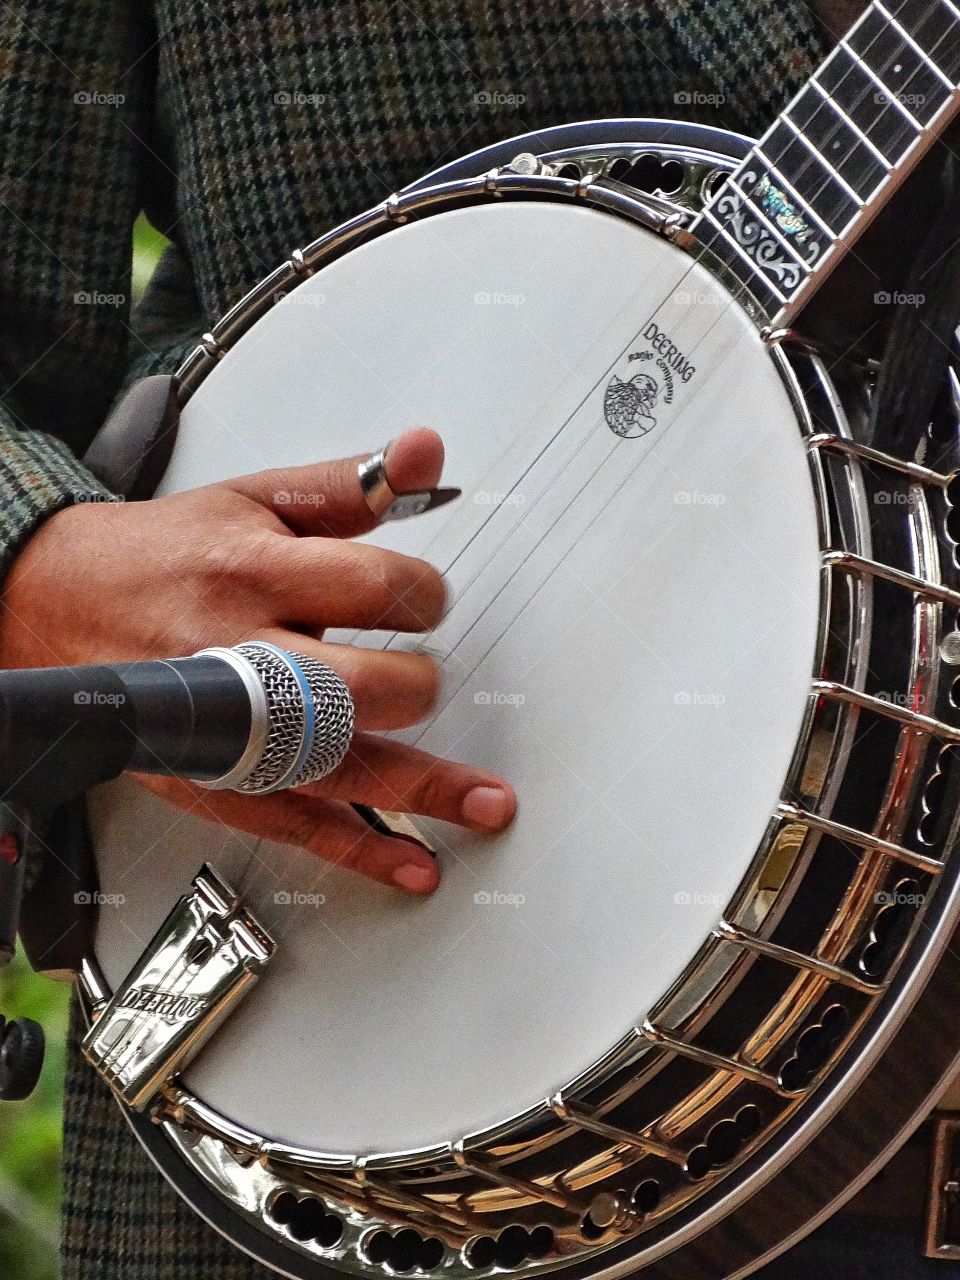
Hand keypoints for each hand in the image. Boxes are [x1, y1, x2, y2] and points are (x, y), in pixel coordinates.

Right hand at [0, 428, 515, 892]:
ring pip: (335, 768)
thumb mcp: (256, 499)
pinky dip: (358, 849)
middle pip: (355, 688)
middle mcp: (241, 653)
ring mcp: (228, 728)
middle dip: (415, 687)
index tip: (425, 600)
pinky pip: (295, 823)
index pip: (372, 586)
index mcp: (255, 572)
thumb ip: (351, 484)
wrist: (59, 603)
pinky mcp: (216, 780)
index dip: (422, 593)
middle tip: (425, 679)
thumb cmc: (167, 553)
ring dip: (421, 790)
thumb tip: (428, 451)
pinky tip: (409, 861)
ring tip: (486, 804)